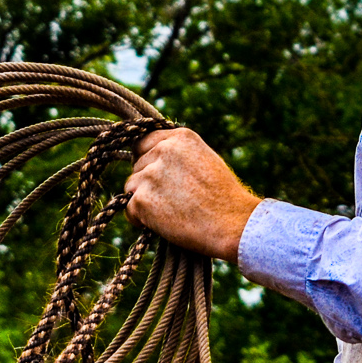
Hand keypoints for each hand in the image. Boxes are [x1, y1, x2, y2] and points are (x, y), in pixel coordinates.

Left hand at [122, 128, 261, 261]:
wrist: (232, 224)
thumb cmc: (224, 198)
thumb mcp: (205, 160)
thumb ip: (179, 154)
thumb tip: (153, 159)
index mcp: (180, 137)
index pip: (144, 142)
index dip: (148, 160)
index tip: (157, 175)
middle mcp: (163, 150)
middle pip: (137, 165)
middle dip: (147, 181)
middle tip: (170, 199)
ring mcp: (150, 174)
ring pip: (131, 186)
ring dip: (143, 199)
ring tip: (169, 212)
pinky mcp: (142, 199)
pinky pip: (129, 209)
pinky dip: (140, 219)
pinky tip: (160, 225)